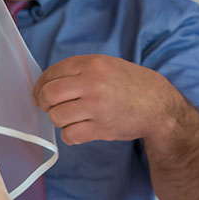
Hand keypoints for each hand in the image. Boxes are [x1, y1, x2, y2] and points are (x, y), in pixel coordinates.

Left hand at [33, 55, 177, 144]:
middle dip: (45, 103)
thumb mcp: (107, 66)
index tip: (40, 94)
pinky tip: (78, 130)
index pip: (52, 73)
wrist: (158, 106)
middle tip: (49, 107)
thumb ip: (79, 71)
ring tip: (71, 118)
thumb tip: (47, 84)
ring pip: (57, 116)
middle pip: (50, 94)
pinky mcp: (101, 128)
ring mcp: (97, 107)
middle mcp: (93, 83)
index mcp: (93, 64)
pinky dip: (69, 135)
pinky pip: (70, 135)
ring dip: (59, 120)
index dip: (41, 85)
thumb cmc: (130, 85)